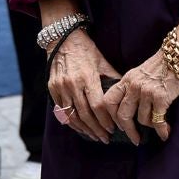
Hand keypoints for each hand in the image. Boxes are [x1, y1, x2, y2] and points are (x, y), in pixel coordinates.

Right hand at [47, 28, 122, 143]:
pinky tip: (80, 128)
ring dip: (84, 129)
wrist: (63, 39)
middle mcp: (73, 84)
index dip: (106, 119)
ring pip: (72, 115)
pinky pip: (61, 110)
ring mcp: (60, 87)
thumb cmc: (87, 50)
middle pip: (85, 114)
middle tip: (105, 138)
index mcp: (88, 77)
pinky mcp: (52, 88)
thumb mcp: (103, 61)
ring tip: (94, 136)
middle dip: (97, 129)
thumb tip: (127, 94)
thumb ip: (113, 78)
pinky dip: (71, 122)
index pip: (98, 105)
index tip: (113, 128)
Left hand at [102, 50, 178, 145]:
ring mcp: (146, 92)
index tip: (116, 126)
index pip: (109, 101)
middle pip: (122, 115)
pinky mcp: (161, 97)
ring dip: (151, 126)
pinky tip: (165, 134)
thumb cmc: (164, 63)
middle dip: (128, 131)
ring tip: (158, 126)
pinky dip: (162, 130)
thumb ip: (132, 87)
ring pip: (142, 119)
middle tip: (134, 139)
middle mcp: (134, 86)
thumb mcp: (141, 72)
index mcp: (127, 79)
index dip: (110, 117)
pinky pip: (157, 121)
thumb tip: (130, 108)